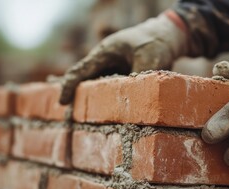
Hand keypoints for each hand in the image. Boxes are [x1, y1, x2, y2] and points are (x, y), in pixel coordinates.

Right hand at [58, 12, 187, 104]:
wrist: (166, 36)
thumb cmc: (155, 43)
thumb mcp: (150, 59)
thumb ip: (140, 77)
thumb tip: (133, 99)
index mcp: (105, 53)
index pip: (81, 70)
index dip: (69, 86)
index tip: (62, 101)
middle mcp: (104, 61)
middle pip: (83, 79)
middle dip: (73, 93)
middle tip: (64, 111)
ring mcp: (112, 69)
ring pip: (95, 85)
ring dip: (87, 98)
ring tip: (75, 112)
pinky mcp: (121, 76)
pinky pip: (108, 89)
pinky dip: (102, 98)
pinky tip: (99, 110)